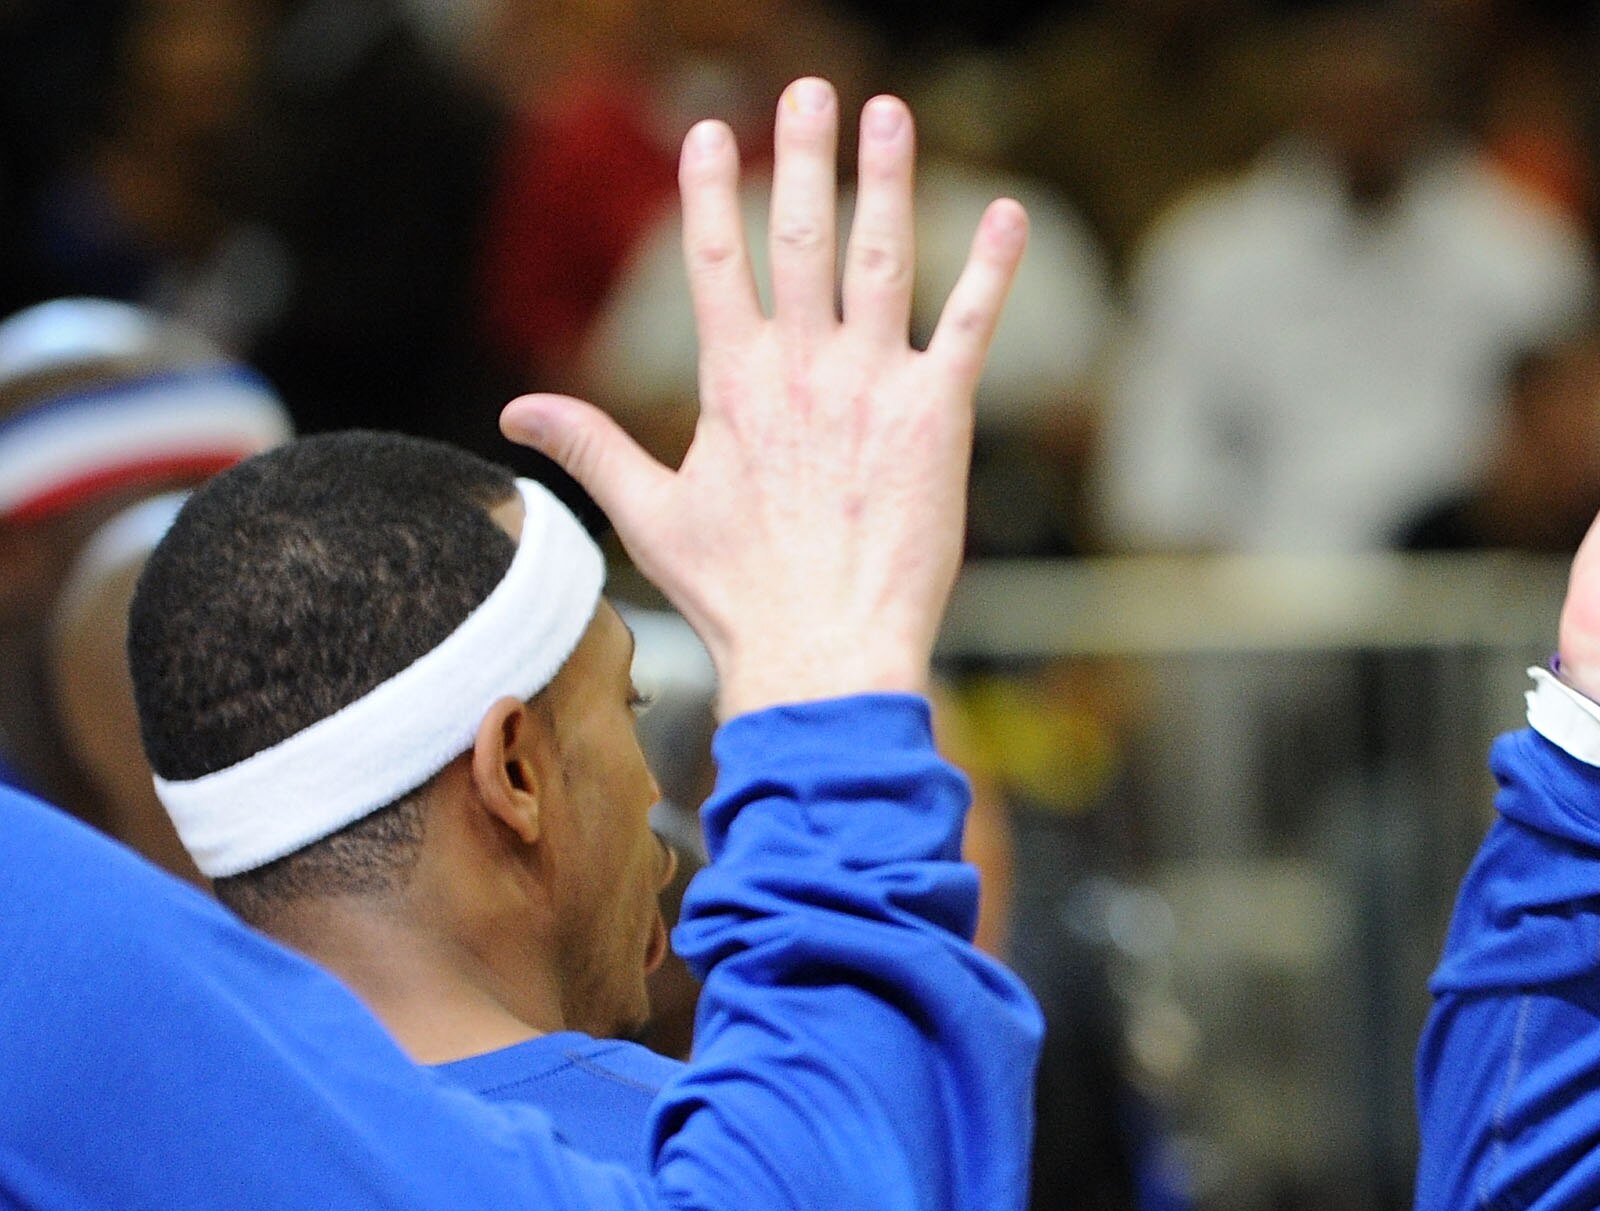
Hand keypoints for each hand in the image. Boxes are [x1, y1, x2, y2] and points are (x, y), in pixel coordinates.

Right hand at [501, 81, 1028, 718]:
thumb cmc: (740, 598)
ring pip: (880, 259)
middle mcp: (801, 368)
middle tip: (811, 90)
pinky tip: (1006, 213)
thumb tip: (514, 414)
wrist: (822, 651)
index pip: (714, 261)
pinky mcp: (936, 417)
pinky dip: (989, 268)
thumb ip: (591, 447)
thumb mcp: (651, 515)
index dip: (709, 192)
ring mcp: (870, 386)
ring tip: (888, 113)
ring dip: (885, 180)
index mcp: (733, 384)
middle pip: (798, 237)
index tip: (708, 132)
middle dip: (802, 157)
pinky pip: (968, 326)